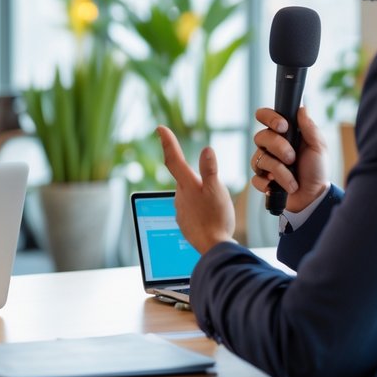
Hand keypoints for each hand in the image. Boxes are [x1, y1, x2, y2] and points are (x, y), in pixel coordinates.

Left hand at [156, 126, 235, 253]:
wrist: (212, 248)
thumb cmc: (216, 218)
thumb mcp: (217, 190)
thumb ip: (210, 170)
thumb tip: (206, 149)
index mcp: (186, 185)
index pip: (173, 158)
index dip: (167, 142)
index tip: (160, 128)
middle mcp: (179, 196)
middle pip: (183, 178)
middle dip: (193, 176)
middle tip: (212, 187)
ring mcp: (180, 210)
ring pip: (188, 195)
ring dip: (198, 194)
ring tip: (215, 204)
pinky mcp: (185, 223)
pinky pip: (190, 210)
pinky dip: (198, 209)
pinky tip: (208, 216)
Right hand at [250, 106, 328, 212]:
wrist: (313, 196)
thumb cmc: (316, 170)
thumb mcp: (318, 147)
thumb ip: (310, 128)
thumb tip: (301, 108)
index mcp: (284, 134)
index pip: (265, 116)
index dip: (269, 118)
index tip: (283, 127)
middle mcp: (271, 146)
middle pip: (260, 137)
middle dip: (278, 148)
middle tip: (292, 158)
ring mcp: (264, 162)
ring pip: (259, 159)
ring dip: (280, 172)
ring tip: (293, 181)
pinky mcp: (261, 180)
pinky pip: (255, 178)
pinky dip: (269, 185)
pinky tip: (279, 188)